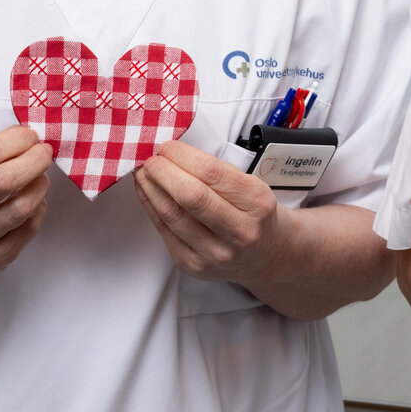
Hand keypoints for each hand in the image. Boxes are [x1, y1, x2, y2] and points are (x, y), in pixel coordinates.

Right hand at [0, 125, 52, 272]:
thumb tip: (28, 136)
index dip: (17, 140)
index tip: (30, 136)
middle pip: (5, 181)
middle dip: (35, 160)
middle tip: (45, 153)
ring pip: (21, 208)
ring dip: (40, 185)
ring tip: (40, 176)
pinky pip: (29, 229)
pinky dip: (38, 209)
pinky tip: (32, 202)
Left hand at [134, 141, 291, 285]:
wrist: (267, 257)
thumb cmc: (255, 215)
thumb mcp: (252, 186)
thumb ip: (217, 172)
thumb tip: (174, 154)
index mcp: (256, 204)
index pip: (211, 173)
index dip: (182, 156)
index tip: (167, 146)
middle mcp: (238, 232)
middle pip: (191, 196)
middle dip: (163, 171)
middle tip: (151, 158)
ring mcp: (215, 253)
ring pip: (172, 215)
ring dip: (151, 188)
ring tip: (143, 173)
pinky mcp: (193, 265)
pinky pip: (164, 232)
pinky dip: (151, 207)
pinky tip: (147, 193)